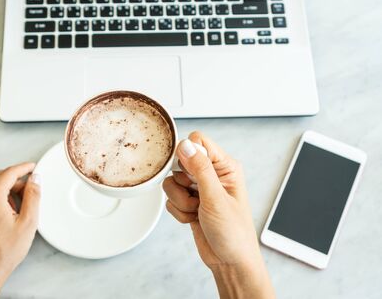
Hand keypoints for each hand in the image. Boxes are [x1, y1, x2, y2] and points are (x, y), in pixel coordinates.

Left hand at [0, 163, 40, 298]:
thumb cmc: (4, 251)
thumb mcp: (28, 222)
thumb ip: (33, 196)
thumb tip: (35, 179)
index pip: (9, 173)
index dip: (23, 168)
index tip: (32, 167)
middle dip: (15, 178)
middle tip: (30, 187)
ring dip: (4, 187)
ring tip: (18, 202)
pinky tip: (4, 209)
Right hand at [163, 132, 274, 298]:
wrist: (229, 262)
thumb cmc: (234, 232)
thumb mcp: (216, 198)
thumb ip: (200, 169)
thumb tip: (186, 145)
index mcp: (225, 167)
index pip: (199, 142)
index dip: (188, 154)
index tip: (189, 172)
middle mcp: (212, 174)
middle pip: (181, 162)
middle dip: (183, 183)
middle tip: (197, 197)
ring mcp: (199, 189)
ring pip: (172, 182)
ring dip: (180, 200)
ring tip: (197, 211)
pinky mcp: (189, 201)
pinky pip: (170, 198)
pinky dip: (178, 211)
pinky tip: (193, 219)